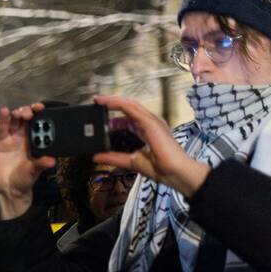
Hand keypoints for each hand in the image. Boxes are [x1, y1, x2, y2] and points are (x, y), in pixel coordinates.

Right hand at [0, 104, 56, 219]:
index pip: (39, 123)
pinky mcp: (1, 141)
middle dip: (29, 111)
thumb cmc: (25, 179)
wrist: (9, 188)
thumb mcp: (34, 171)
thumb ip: (41, 164)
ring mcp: (13, 138)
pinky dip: (3, 118)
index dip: (41, 114)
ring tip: (19, 113)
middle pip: (27, 118)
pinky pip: (2, 127)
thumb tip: (52, 161)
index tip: (42, 109)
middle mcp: (25, 137)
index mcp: (36, 141)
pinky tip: (4, 111)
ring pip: (15, 120)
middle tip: (31, 112)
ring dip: (18, 113)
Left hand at [93, 95, 210, 196]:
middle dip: (112, 103)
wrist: (174, 172)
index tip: (100, 115)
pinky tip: (106, 103)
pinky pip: (131, 108)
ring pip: (129, 104)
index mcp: (146, 130)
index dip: (115, 114)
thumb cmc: (160, 168)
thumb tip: (96, 157)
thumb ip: (113, 157)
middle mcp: (150, 122)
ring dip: (113, 100)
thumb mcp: (130, 161)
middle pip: (129, 107)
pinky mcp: (150, 122)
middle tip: (96, 102)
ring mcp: (151, 120)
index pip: (129, 117)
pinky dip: (117, 103)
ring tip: (98, 100)